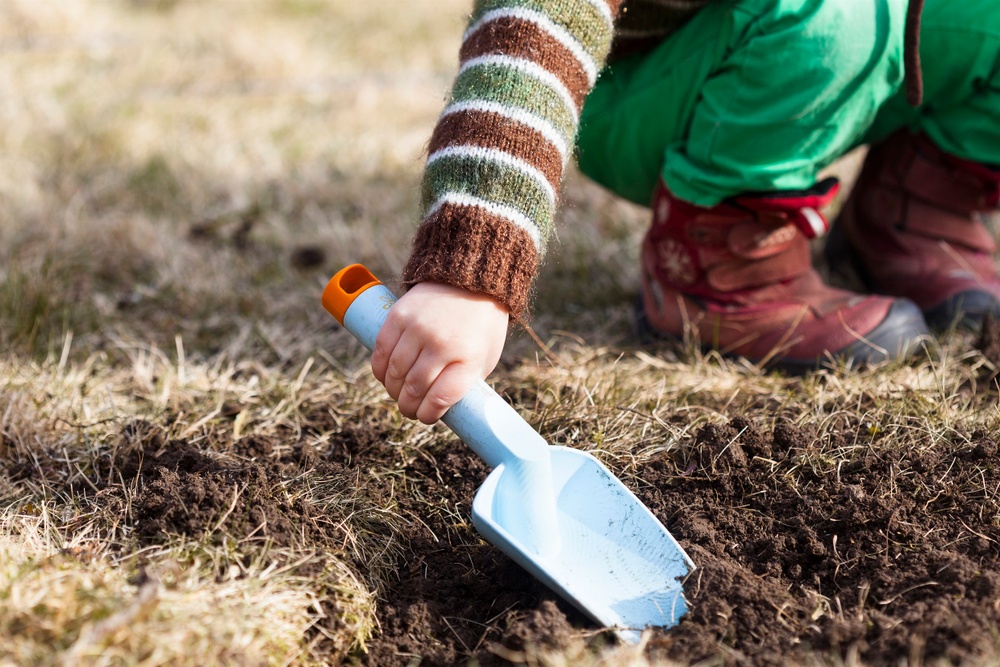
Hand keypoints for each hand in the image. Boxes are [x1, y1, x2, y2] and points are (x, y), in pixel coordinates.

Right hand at [371, 281, 508, 423]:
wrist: (472, 280)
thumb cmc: (481, 326)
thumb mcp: (486, 357)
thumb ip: (466, 382)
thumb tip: (439, 408)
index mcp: (468, 357)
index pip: (440, 398)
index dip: (429, 415)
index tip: (426, 417)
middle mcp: (442, 344)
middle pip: (414, 388)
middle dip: (408, 407)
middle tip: (409, 410)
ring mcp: (418, 329)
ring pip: (395, 373)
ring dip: (393, 391)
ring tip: (398, 394)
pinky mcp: (399, 316)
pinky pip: (381, 352)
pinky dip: (380, 370)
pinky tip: (385, 377)